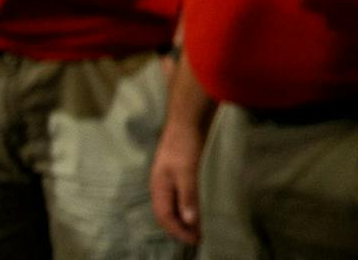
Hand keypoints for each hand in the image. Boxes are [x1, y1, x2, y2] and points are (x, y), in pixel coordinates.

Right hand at [149, 116, 203, 243]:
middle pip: (168, 213)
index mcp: (159, 187)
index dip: (178, 230)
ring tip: (197, 228)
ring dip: (184, 218)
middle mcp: (162, 185)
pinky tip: (196, 207)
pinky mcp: (180, 170)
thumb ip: (188, 195)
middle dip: (180, 228)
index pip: (165, 216)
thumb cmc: (185, 143)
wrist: (188, 116)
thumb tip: (189, 221)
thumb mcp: (187, 170)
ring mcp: (170, 177)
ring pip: (174, 204)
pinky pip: (181, 194)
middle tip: (198, 238)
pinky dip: (188, 205)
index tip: (195, 240)